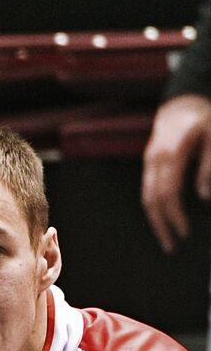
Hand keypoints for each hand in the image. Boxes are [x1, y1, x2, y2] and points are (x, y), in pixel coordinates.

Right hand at [143, 93, 210, 252]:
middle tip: (172, 247)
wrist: (182, 103)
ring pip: (145, 199)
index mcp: (172, 155)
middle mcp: (155, 161)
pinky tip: (162, 220)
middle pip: (151, 201)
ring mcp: (148, 163)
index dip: (175, 216)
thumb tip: (204, 197)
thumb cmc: (203, 118)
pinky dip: (153, 210)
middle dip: (161, 226)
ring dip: (155, 221)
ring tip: (165, 239)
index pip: (168, 194)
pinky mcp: (149, 165)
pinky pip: (146, 192)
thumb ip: (209, 166)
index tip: (185, 233)